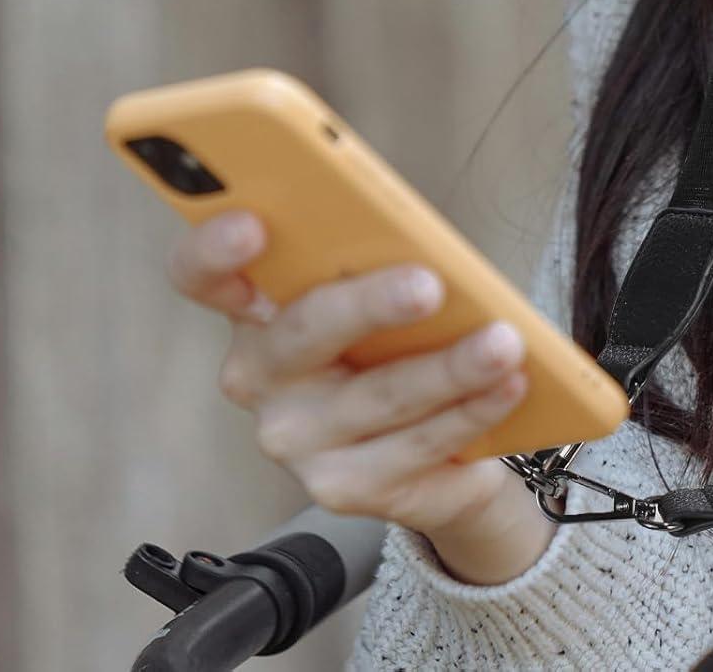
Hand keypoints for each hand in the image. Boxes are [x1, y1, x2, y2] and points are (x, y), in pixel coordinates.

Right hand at [165, 209, 556, 585]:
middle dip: (369, 305)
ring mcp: (294, 439)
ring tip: (504, 341)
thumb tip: (418, 244)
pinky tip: (510, 385)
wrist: (432, 444)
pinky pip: (416, 447)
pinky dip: (472, 411)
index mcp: (253, 306)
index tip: (252, 223)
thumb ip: (373, 260)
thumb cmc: (397, 337)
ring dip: (450, 367)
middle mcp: (258, 375)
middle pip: (303, 332)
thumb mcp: (378, 288)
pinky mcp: (341, 488)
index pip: (201, 273)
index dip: (213, 249)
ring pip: (377, 396)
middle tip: (429, 284)